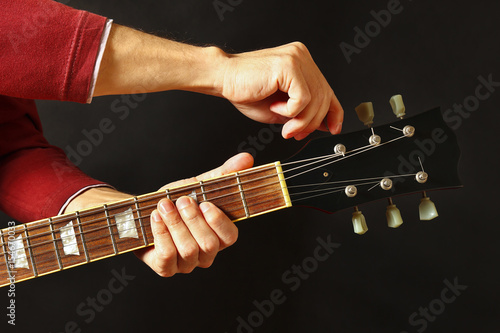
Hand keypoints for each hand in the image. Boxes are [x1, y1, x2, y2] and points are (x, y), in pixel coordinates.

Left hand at [134, 153, 253, 276]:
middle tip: (182, 201)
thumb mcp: (199, 186)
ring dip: (175, 224)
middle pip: (209, 245)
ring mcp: (186, 264)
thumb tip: (247, 158)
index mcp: (218, 236)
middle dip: (193, 220)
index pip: (230, 237)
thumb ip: (223, 174)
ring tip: (164, 205)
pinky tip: (155, 217)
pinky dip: (161, 233)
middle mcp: (205, 255)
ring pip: (188, 250)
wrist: (142, 213)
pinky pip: (167, 256)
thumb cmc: (175, 202)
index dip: (219, 222)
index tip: (205, 204)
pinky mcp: (165, 268)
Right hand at [221, 42, 343, 139]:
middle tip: (296, 134)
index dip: (334, 112)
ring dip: (301, 121)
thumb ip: (301, 113)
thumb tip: (322, 124)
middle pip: (324, 96)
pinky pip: (302, 98)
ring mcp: (297, 59)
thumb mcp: (280, 108)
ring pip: (315, 99)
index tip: (333, 128)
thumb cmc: (245, 90)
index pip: (327, 89)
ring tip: (285, 126)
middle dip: (312, 123)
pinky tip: (275, 108)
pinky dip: (290, 111)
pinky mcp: (289, 66)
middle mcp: (302, 57)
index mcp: (301, 63)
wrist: (222, 77)